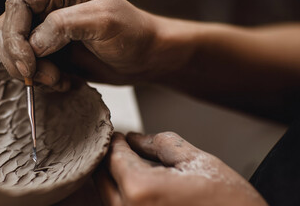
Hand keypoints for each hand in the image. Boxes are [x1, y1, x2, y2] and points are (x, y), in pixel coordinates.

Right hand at [0, 0, 184, 89]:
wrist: (144, 58)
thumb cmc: (132, 33)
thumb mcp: (103, 21)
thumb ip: (65, 25)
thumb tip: (33, 44)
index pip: (16, 7)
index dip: (14, 37)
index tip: (28, 64)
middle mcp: (46, 8)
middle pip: (6, 30)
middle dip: (20, 59)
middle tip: (45, 77)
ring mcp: (45, 32)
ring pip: (14, 53)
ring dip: (32, 74)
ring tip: (59, 80)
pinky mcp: (49, 54)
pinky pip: (29, 69)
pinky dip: (42, 82)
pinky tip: (65, 82)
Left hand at [94, 132, 266, 205]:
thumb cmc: (230, 204)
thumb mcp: (197, 161)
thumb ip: (161, 144)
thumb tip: (137, 139)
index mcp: (140, 189)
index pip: (114, 157)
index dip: (115, 141)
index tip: (118, 134)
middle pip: (103, 179)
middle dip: (110, 160)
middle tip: (120, 146)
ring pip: (109, 197)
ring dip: (114, 178)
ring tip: (129, 162)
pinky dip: (124, 195)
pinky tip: (138, 184)